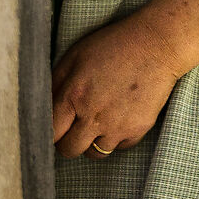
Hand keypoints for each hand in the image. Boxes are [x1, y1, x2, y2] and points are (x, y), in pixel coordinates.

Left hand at [52, 0, 198, 156]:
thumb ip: (55, 83)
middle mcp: (93, 116)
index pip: (50, 133)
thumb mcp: (75, 56)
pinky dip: (117, 137)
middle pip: (69, 150)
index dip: (49, 133)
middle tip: (73, 128)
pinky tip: (119, 117)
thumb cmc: (113, 46)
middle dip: (67, 142)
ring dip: (92, 142)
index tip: (54, 129)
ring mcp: (117, 125)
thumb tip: (41, 107)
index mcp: (73, 95)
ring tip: (98, 122)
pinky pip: (119, 147)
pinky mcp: (137, 129)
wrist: (157, 45)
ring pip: (94, 153)